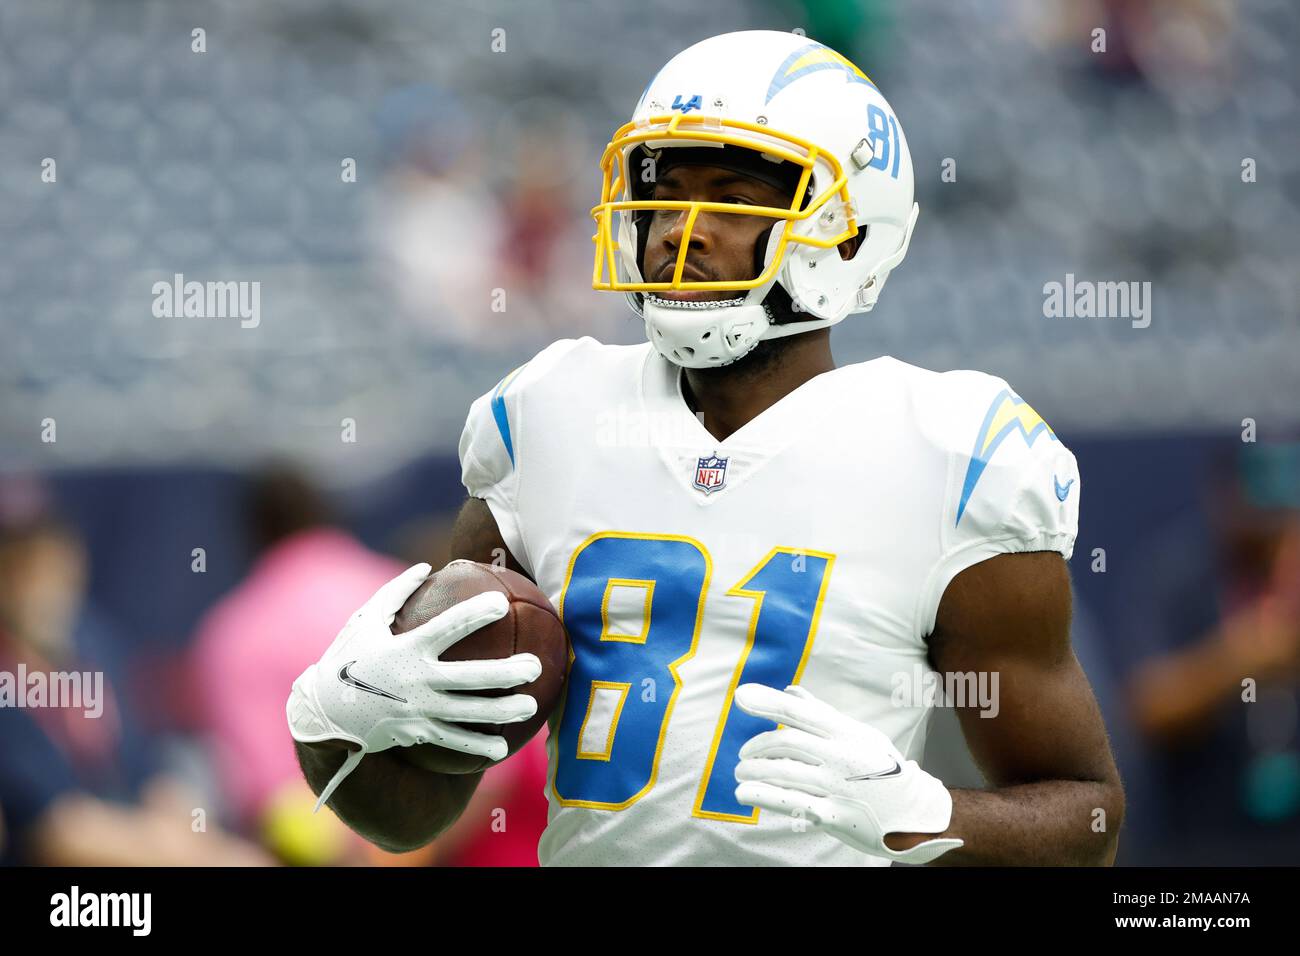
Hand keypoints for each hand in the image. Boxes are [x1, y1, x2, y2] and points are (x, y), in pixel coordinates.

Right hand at [286, 563, 541, 809]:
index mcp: (406, 649)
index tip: (501, 603)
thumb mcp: (364, 620)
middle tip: (534, 665)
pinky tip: (503, 746)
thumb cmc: (348, 657)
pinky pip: (452, 741)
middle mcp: (416, 681)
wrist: (322, 712)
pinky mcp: (416, 732)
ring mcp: (418, 710)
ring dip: (502, 711)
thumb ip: (396, 592)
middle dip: (505, 673)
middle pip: (470, 677)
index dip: (475, 615)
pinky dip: (478, 745)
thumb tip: (426, 566)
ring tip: (532, 704)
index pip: (447, 628)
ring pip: (469, 713)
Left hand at [732, 683, 962, 863]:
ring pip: (785, 773)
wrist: (917, 814)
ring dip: (755, 771)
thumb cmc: (883, 769)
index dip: (767, 702)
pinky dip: (764, 797)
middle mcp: (841, 756)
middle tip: (743, 755)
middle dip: (758, 746)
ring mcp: (838, 786)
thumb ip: (821, 714)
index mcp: (846, 732)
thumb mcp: (859, 735)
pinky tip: (745, 793)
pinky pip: (793, 803)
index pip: (799, 711)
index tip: (740, 697)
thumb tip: (790, 690)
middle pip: (787, 742)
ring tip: (740, 774)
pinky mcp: (835, 815)